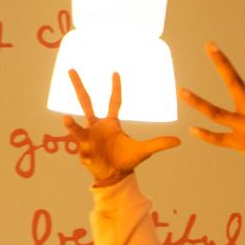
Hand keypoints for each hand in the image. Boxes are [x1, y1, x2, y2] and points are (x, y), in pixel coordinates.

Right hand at [60, 71, 181, 185]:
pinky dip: (81, 151)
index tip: (115, 72)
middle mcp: (97, 126)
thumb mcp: (144, 150)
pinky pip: (81, 148)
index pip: (114, 101)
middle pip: (86, 102)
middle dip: (79, 86)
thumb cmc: (127, 159)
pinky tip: (82, 155)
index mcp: (111, 123)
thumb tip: (179, 140)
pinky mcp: (83, 150)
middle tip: (71, 70)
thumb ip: (159, 144)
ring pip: (77, 127)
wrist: (115, 174)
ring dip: (72, 125)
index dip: (115, 88)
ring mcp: (88, 137)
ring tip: (66, 119)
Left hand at [179, 42, 244, 167]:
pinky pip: (219, 139)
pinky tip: (192, 129)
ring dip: (198, 102)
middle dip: (222, 64)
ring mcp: (244, 128)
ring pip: (216, 113)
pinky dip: (206, 136)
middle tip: (210, 46)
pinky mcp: (239, 143)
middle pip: (234, 84)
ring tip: (181, 91)